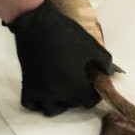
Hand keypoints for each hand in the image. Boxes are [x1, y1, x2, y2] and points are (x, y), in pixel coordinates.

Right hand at [9, 0, 113, 115]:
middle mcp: (58, 93)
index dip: (94, 93)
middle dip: (78, 95)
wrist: (38, 24)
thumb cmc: (66, 34)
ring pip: (51, 110)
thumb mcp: (92, 45)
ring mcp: (41, 91)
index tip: (91, 83)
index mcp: (76, 85)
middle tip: (78, 80)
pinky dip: (37, 102)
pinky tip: (44, 91)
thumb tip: (108, 74)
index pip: (90, 101)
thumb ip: (105, 62)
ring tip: (61, 91)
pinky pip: (31, 105)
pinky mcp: (27, 86)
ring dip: (59, 104)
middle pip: (73, 104)